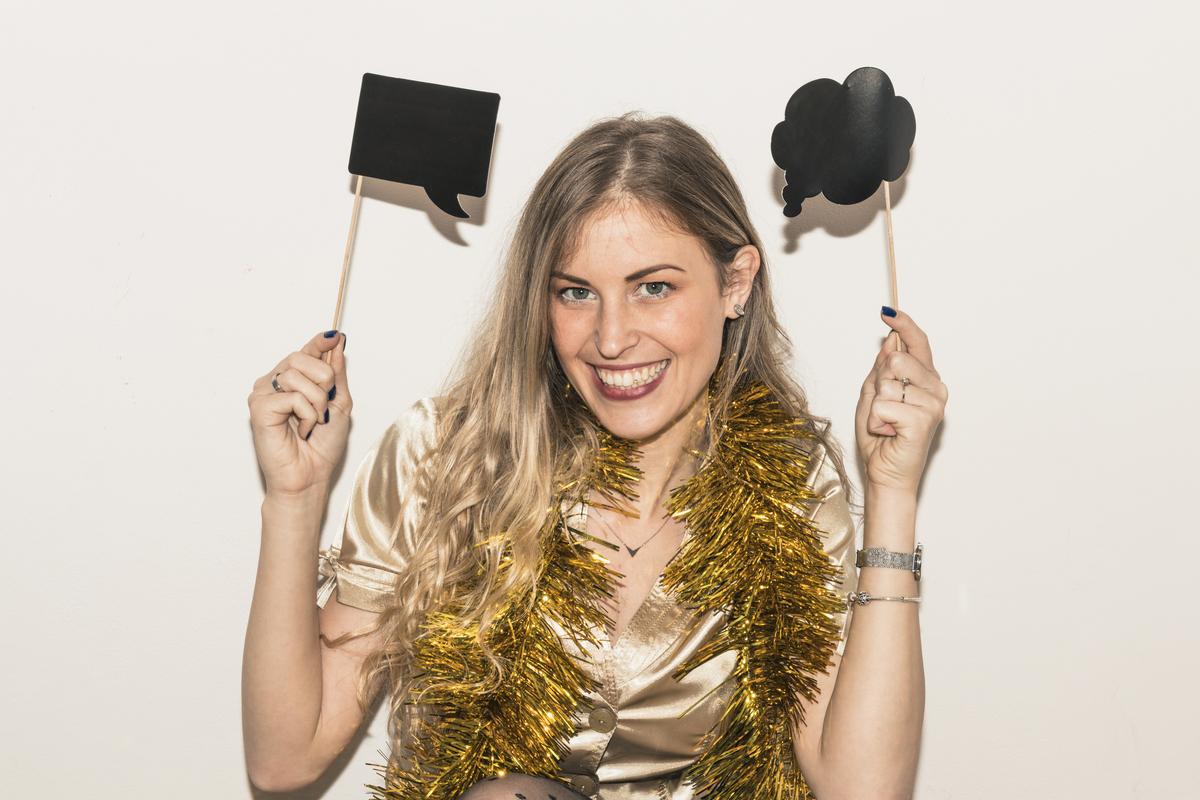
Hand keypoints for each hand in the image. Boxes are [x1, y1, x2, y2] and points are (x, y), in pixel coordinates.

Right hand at [247, 330, 351, 497]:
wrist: (311, 475)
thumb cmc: (322, 446)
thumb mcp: (339, 403)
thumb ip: (336, 374)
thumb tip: (336, 343)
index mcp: (293, 382)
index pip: (304, 352)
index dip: (319, 342)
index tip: (335, 336)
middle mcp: (274, 384)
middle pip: (300, 357)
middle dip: (323, 379)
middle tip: (325, 406)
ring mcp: (263, 395)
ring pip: (296, 375)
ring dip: (316, 402)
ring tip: (313, 422)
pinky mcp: (259, 408)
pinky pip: (291, 396)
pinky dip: (306, 414)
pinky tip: (301, 430)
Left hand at [853, 309, 947, 493]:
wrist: (886, 473)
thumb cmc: (881, 437)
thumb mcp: (873, 396)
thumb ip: (881, 370)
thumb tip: (888, 342)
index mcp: (925, 379)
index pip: (917, 343)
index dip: (903, 324)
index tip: (888, 311)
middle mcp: (935, 388)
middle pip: (896, 358)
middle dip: (879, 382)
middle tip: (883, 407)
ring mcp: (932, 404)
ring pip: (887, 383)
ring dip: (875, 406)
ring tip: (885, 423)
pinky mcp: (923, 420)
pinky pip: (884, 404)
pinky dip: (876, 420)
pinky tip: (888, 432)